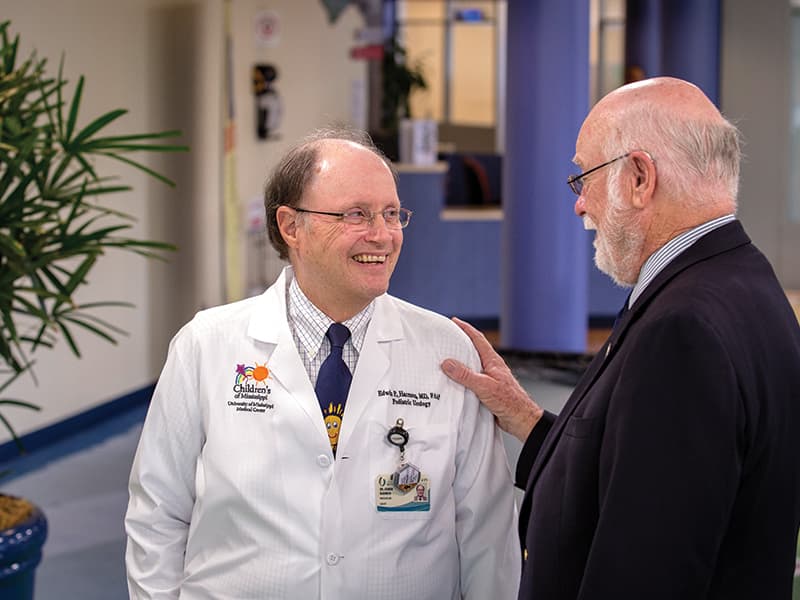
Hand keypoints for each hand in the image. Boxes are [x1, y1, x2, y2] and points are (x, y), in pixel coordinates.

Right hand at [441, 317, 542, 441]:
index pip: (478, 339)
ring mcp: (489, 379)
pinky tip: (453, 382)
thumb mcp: (484, 386)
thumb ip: (465, 375)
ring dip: (460, 361)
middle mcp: (491, 367)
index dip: (466, 329)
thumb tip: (448, 363)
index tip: (455, 321)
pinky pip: (471, 380)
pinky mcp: (486, 390)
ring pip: (472, 366)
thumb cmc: (510, 402)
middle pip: (474, 350)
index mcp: (493, 361)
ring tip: (445, 358)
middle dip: (461, 343)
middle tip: (447, 337)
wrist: (520, 419)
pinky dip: (461, 378)